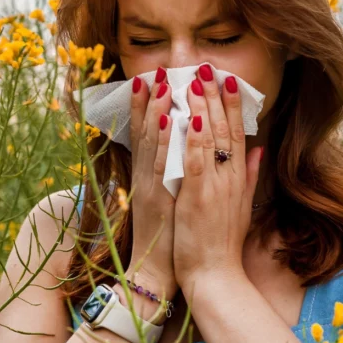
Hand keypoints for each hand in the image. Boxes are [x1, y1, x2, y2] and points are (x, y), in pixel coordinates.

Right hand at [125, 67, 178, 302]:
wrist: (159, 273)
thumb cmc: (174, 239)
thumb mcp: (178, 202)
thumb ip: (184, 176)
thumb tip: (195, 154)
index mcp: (154, 178)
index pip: (153, 136)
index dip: (153, 106)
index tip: (158, 80)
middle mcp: (148, 178)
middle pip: (147, 132)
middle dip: (150, 100)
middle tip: (154, 69)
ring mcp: (151, 187)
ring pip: (151, 143)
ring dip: (153, 110)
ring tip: (157, 82)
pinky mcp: (157, 200)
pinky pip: (161, 166)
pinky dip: (161, 141)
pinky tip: (163, 119)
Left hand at [173, 65, 262, 293]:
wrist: (216, 275)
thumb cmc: (224, 242)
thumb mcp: (242, 206)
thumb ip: (249, 176)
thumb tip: (258, 149)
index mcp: (238, 179)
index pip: (237, 134)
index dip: (232, 105)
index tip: (227, 80)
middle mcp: (229, 178)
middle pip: (223, 130)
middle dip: (214, 96)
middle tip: (207, 68)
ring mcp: (214, 187)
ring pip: (208, 140)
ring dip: (200, 108)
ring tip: (192, 80)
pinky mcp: (196, 198)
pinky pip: (193, 162)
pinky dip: (190, 139)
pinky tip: (184, 117)